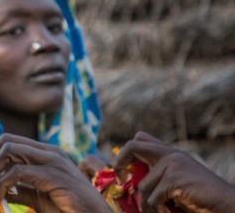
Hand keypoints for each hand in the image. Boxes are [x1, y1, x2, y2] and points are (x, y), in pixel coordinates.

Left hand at [0, 133, 111, 212]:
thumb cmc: (68, 207)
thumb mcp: (38, 197)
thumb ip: (21, 190)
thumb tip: (1, 189)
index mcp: (44, 153)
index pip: (9, 141)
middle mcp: (48, 151)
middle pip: (6, 141)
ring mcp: (52, 160)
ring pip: (10, 151)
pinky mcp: (53, 174)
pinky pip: (18, 172)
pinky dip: (2, 184)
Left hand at [114, 131, 234, 212]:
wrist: (226, 202)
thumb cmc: (200, 196)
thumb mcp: (176, 180)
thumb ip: (158, 175)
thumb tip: (129, 180)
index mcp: (169, 152)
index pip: (139, 138)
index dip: (125, 152)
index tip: (124, 172)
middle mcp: (169, 154)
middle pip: (132, 146)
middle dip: (119, 162)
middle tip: (120, 180)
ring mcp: (172, 164)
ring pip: (143, 185)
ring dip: (145, 204)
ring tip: (154, 212)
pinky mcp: (174, 179)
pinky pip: (153, 197)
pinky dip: (156, 209)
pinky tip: (164, 212)